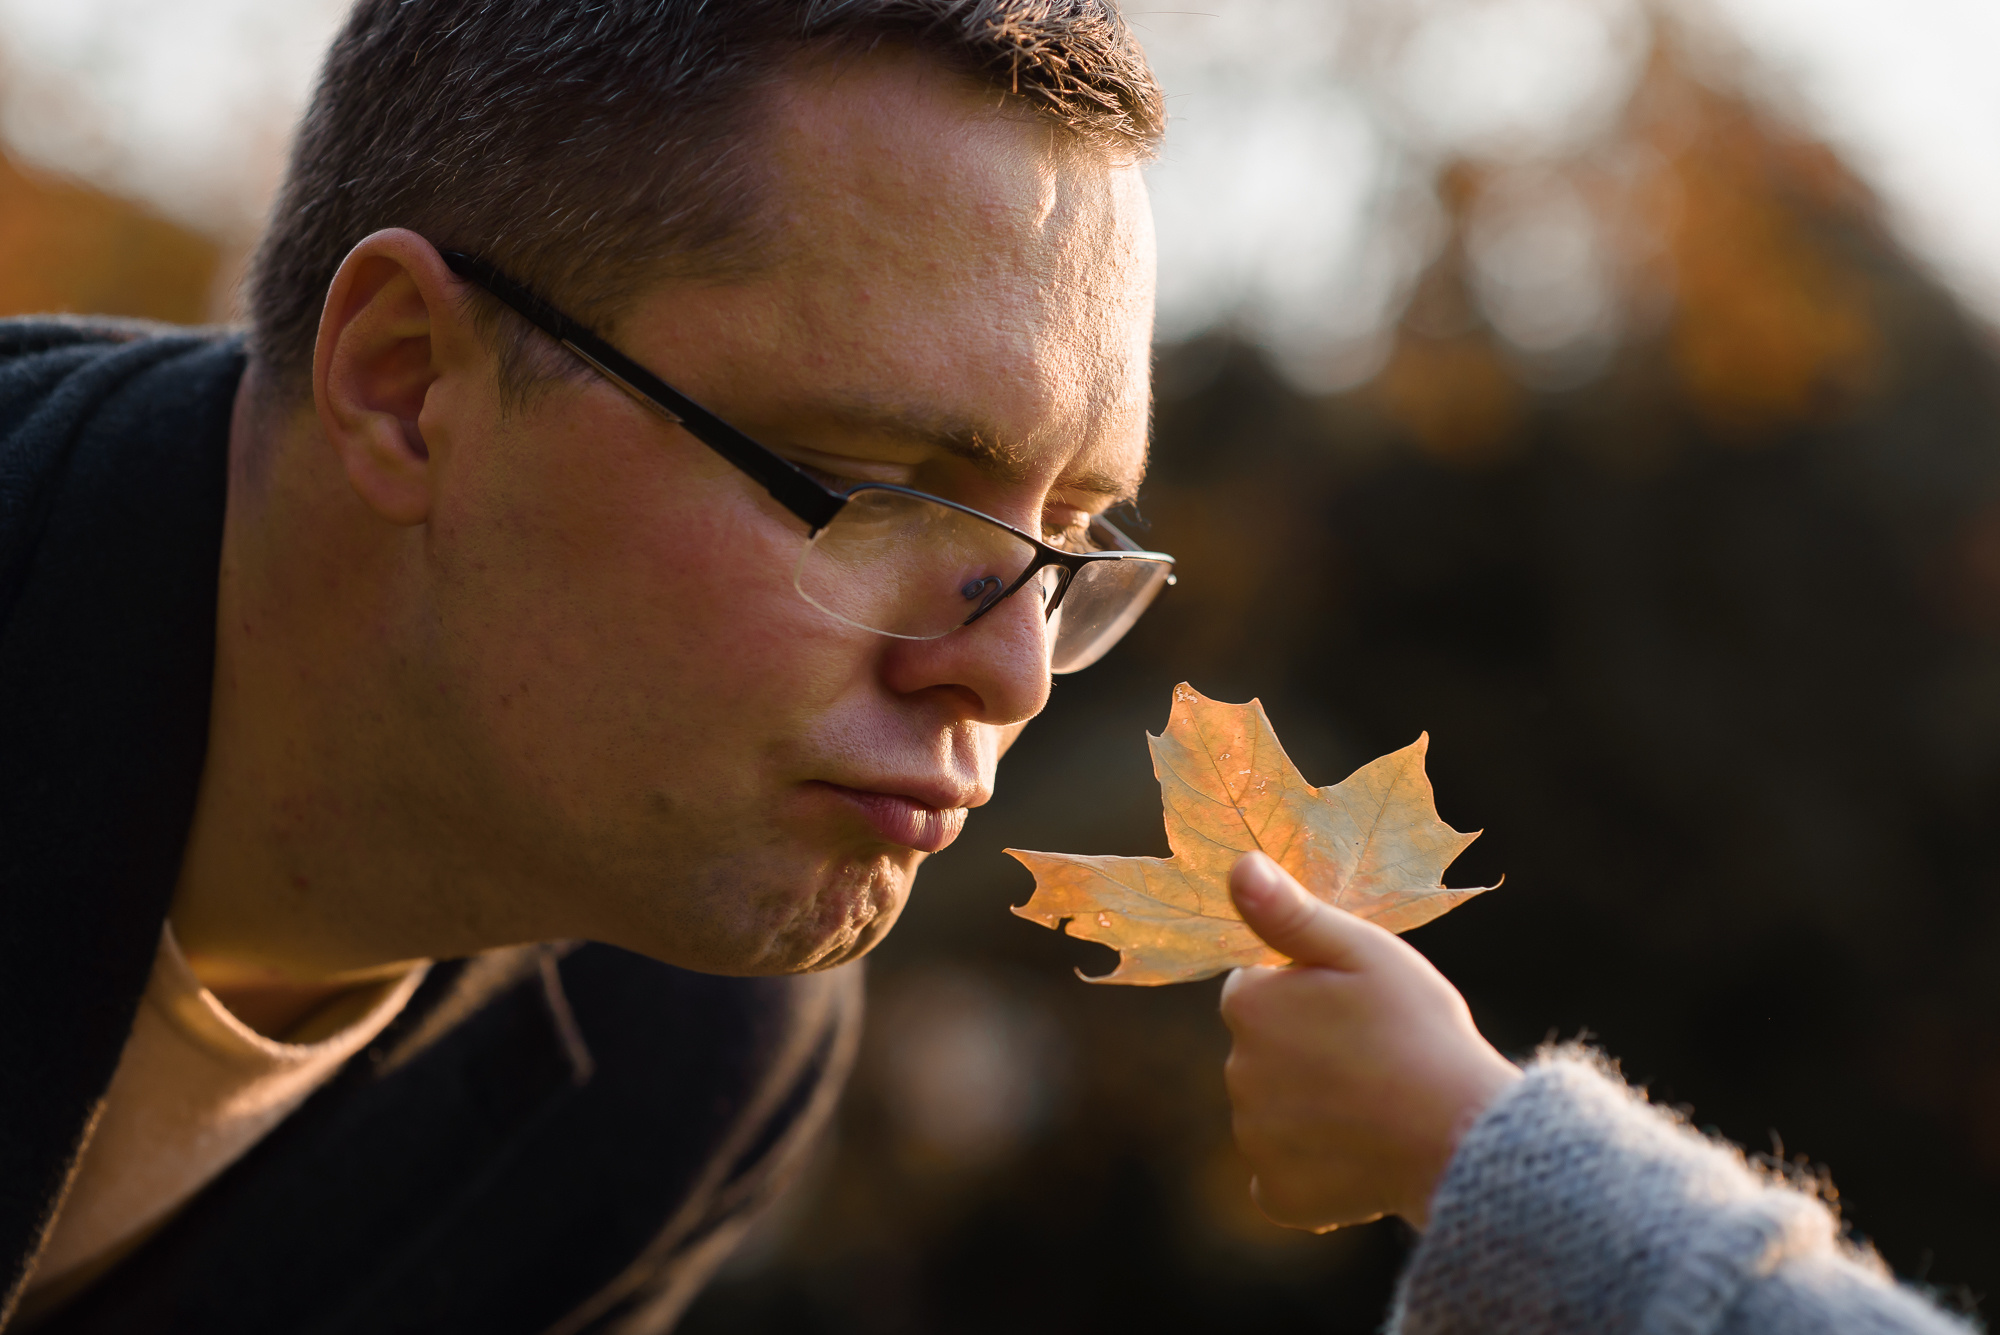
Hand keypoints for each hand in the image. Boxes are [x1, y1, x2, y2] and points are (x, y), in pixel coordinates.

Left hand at [1219, 852, 1519, 1231]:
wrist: (1462, 1136)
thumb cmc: (1420, 1032)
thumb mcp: (1364, 953)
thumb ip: (1291, 913)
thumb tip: (1237, 866)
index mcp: (1249, 1006)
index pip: (1255, 989)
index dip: (1304, 994)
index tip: (1351, 1008)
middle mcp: (1235, 1071)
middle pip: (1262, 1051)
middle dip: (1303, 1050)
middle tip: (1371, 1057)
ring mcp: (1255, 1139)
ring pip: (1274, 1113)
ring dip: (1310, 1110)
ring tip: (1376, 1105)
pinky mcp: (1279, 1195)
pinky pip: (1281, 1178)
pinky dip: (1309, 1172)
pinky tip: (1357, 1156)